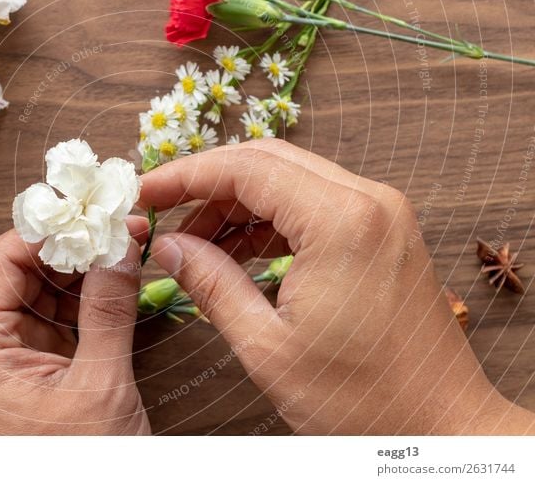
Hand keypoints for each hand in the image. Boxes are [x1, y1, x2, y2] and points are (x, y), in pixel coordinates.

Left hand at [0, 219, 150, 434]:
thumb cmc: (82, 465)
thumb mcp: (99, 384)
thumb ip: (108, 309)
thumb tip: (120, 245)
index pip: (0, 261)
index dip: (47, 229)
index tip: (91, 210)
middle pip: (22, 271)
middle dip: (72, 246)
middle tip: (119, 226)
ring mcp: (12, 357)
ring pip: (43, 289)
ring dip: (84, 268)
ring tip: (127, 248)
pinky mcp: (39, 366)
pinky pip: (59, 314)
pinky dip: (89, 296)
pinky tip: (120, 281)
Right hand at [140, 139, 534, 434]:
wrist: (442, 428)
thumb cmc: (363, 400)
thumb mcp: (267, 345)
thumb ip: (211, 283)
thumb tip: (167, 246)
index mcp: (341, 222)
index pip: (246, 168)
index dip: (186, 176)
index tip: (146, 191)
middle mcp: (368, 202)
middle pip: (268, 161)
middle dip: (208, 183)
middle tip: (163, 211)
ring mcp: (381, 214)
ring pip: (290, 180)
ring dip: (238, 203)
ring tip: (195, 243)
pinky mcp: (384, 232)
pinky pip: (315, 205)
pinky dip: (271, 221)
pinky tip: (238, 252)